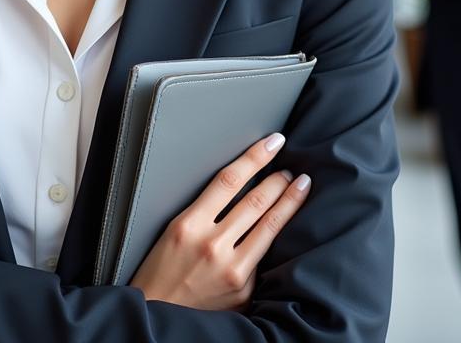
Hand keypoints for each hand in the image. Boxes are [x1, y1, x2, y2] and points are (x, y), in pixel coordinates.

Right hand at [129, 134, 309, 310]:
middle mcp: (212, 246)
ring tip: (300, 185)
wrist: (159, 317)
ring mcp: (232, 270)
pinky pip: (264, 256)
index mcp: (189, 224)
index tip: (273, 142)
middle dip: (278, 179)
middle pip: (255, 200)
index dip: (255, 157)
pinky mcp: (244, 289)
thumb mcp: (174, 229)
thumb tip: (240, 187)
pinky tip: (286, 224)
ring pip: (269, 226)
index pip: (230, 180)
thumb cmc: (162, 269)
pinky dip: (276, 235)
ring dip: (289, 201)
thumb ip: (205, 209)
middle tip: (289, 167)